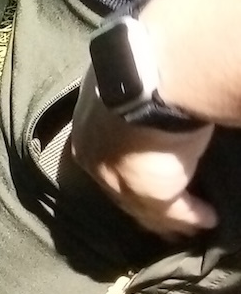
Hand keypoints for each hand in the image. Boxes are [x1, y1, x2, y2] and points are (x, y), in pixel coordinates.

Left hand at [68, 70, 216, 238]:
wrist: (148, 77)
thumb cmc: (134, 67)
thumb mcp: (117, 80)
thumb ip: (122, 94)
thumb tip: (135, 85)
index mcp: (86, 133)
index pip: (103, 160)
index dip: (122, 172)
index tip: (138, 176)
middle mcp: (96, 161)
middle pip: (121, 190)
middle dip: (140, 201)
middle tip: (162, 215)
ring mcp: (121, 182)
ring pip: (146, 208)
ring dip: (168, 217)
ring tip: (187, 226)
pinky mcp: (154, 194)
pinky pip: (176, 212)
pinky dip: (194, 217)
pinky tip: (208, 218)